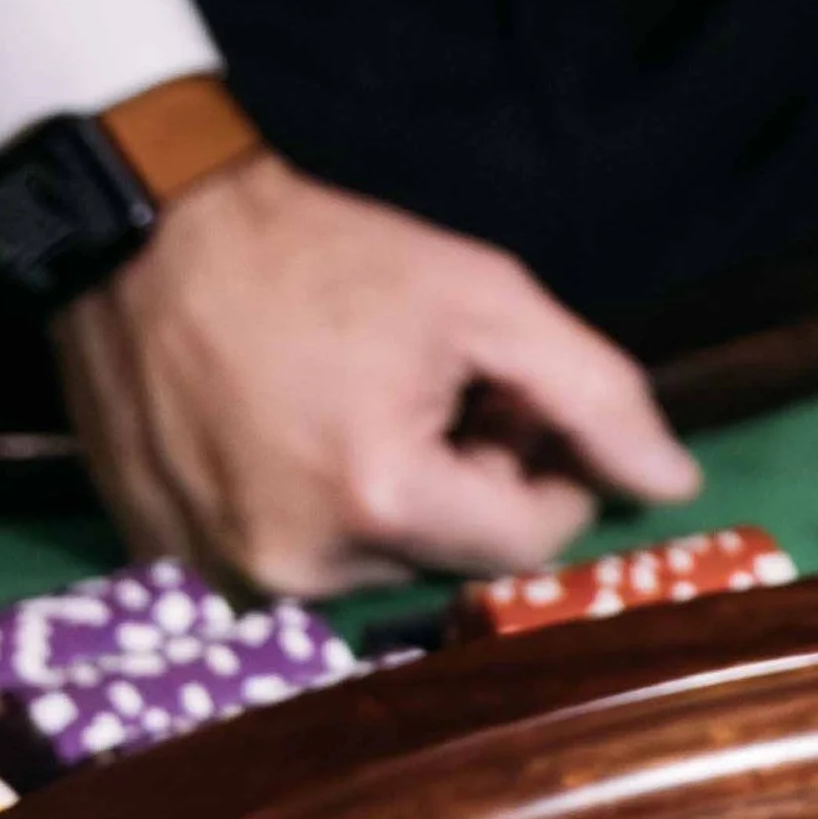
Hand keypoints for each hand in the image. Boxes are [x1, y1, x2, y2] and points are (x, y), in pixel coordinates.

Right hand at [52, 152, 699, 594]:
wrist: (142, 236)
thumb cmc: (320, 255)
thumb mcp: (479, 295)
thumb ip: (594, 392)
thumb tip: (675, 485)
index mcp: (384, 498)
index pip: (530, 540)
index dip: (545, 471)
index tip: (514, 408)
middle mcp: (305, 567)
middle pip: (451, 560)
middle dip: (464, 487)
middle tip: (428, 394)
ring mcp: (233, 582)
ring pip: (376, 571)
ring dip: (390, 506)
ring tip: (350, 410)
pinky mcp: (182, 575)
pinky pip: (293, 573)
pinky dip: (312, 519)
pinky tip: (289, 440)